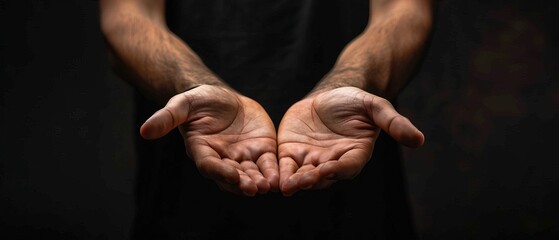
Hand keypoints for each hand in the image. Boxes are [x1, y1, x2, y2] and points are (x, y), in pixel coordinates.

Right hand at [140, 85, 278, 195]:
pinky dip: (273, 171)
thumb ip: (166, 118)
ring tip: (270, 186)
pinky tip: (281, 177)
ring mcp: (242, 157)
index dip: (221, 172)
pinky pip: (267, 164)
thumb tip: (144, 131)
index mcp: (202, 151)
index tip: (232, 176)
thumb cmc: (198, 101)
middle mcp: (222, 160)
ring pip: (251, 174)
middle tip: (255, 189)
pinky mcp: (260, 150)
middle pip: (232, 176)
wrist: (222, 97)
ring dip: (260, 181)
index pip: (210, 166)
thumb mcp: (182, 105)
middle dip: (243, 183)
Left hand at [277, 87, 423, 195]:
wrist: (330, 95)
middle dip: (312, 179)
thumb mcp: (375, 107)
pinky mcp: (291, 154)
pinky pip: (285, 166)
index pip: (347, 166)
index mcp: (354, 155)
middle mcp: (332, 162)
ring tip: (286, 185)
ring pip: (302, 175)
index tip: (328, 169)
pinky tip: (272, 177)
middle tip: (302, 181)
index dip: (338, 169)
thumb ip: (394, 123)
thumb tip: (420, 140)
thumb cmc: (356, 102)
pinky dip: (279, 172)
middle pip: (322, 176)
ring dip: (294, 181)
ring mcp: (311, 160)